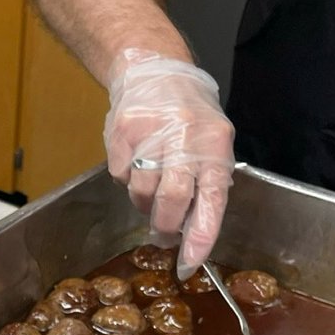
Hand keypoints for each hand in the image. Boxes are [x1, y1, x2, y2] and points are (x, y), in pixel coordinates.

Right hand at [104, 50, 235, 278]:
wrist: (153, 70)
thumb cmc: (189, 115)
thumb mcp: (212, 141)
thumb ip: (206, 182)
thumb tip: (191, 231)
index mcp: (214, 144)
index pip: (211, 199)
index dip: (199, 236)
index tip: (189, 264)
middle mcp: (183, 137)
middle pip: (170, 200)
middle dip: (164, 224)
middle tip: (163, 231)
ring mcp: (149, 134)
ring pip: (140, 193)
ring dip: (144, 201)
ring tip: (151, 184)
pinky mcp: (121, 133)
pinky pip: (120, 176)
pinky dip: (127, 178)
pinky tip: (136, 160)